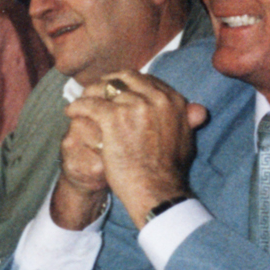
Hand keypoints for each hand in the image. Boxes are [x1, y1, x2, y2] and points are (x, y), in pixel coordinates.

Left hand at [65, 71, 208, 227]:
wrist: (156, 190)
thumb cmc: (170, 170)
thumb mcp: (187, 139)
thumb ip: (188, 119)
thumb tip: (198, 110)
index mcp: (173, 100)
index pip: (146, 80)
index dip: (128, 83)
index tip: (116, 90)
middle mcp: (156, 98)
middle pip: (124, 79)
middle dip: (108, 83)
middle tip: (96, 91)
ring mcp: (134, 106)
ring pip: (104, 89)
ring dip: (90, 95)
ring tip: (81, 103)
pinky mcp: (113, 117)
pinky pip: (89, 104)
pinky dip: (77, 107)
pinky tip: (71, 112)